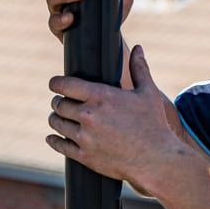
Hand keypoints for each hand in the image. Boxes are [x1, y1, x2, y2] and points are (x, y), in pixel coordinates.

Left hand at [47, 45, 183, 194]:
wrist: (156, 159)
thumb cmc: (154, 124)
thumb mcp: (148, 93)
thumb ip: (139, 69)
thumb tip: (138, 48)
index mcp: (100, 96)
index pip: (64, 84)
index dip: (56, 83)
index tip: (55, 84)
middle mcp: (89, 115)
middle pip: (59, 104)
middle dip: (58, 101)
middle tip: (60, 102)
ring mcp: (85, 137)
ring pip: (57, 123)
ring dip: (55, 119)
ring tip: (58, 118)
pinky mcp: (85, 156)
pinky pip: (60, 145)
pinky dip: (54, 140)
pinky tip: (53, 138)